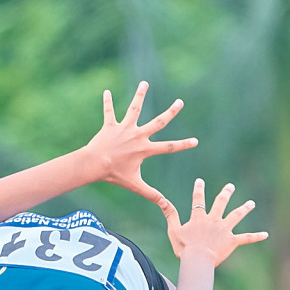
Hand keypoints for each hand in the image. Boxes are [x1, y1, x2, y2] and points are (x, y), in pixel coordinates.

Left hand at [83, 81, 197, 204]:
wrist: (95, 164)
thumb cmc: (114, 175)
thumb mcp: (136, 185)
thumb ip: (152, 195)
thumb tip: (167, 207)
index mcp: (145, 149)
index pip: (169, 147)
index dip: (183, 145)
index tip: (195, 141)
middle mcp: (137, 135)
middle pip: (158, 122)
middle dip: (171, 112)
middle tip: (180, 102)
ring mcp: (124, 128)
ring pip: (134, 108)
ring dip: (140, 95)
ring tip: (144, 83)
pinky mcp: (110, 126)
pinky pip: (108, 112)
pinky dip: (107, 102)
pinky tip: (105, 91)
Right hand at [163, 178, 267, 265]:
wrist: (198, 260)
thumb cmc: (184, 248)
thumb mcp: (174, 230)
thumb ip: (170, 214)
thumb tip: (161, 200)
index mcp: (199, 218)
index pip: (198, 200)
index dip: (198, 190)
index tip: (200, 181)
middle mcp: (214, 220)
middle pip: (221, 203)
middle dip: (226, 193)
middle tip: (230, 186)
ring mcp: (224, 230)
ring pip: (236, 216)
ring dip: (244, 208)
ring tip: (251, 203)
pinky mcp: (232, 241)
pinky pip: (246, 238)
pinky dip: (256, 236)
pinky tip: (266, 234)